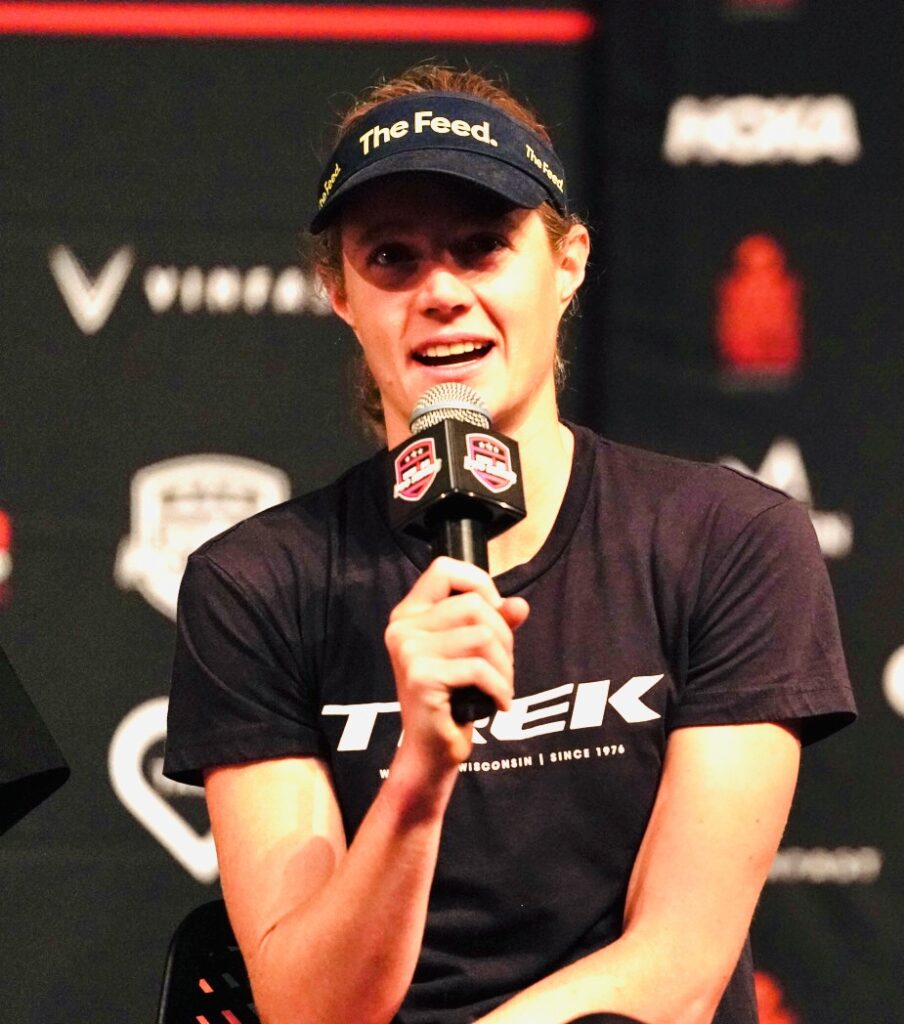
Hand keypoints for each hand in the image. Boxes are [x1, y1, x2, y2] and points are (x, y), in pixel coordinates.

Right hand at [384, 557, 528, 771]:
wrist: (430, 752)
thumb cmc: (452, 699)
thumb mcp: (473, 654)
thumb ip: (494, 623)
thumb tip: (519, 605)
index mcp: (409, 614)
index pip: (444, 569)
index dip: (479, 583)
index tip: (494, 613)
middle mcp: (402, 628)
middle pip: (474, 605)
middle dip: (504, 636)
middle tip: (503, 668)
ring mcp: (408, 651)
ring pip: (482, 635)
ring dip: (505, 666)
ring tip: (501, 687)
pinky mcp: (421, 677)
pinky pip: (479, 668)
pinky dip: (500, 688)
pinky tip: (499, 704)